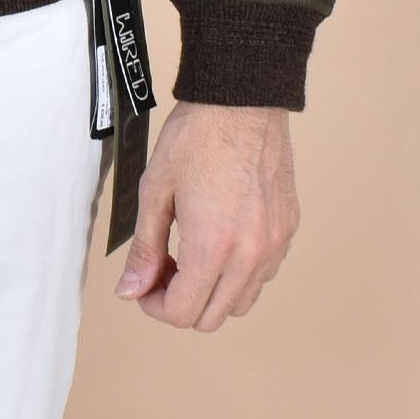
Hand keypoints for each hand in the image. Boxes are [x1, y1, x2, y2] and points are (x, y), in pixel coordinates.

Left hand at [113, 100, 298, 330]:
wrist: (242, 100)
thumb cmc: (196, 136)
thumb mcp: (155, 189)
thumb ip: (144, 247)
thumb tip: (131, 289)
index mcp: (212, 247)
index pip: (183, 313)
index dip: (154, 305)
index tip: (144, 283)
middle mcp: (250, 255)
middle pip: (212, 318)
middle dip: (181, 302)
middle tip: (164, 266)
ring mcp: (274, 245)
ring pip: (241, 302)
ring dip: (212, 291)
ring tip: (191, 253)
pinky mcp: (287, 230)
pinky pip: (263, 274)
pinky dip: (239, 273)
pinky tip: (220, 239)